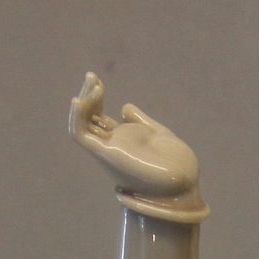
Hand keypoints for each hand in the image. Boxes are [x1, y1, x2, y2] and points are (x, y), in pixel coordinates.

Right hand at [69, 71, 201, 204]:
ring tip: (94, 83)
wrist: (181, 181)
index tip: (98, 82)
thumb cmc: (176, 164)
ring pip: (81, 126)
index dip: (95, 99)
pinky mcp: (106, 153)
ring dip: (82, 104)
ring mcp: (108, 150)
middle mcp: (113, 146)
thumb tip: (124, 107)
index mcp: (125, 141)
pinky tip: (80, 100)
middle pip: (89, 120)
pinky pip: (81, 135)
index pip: (100, 119)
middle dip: (87, 96)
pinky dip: (77, 117)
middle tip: (92, 76)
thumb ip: (140, 122)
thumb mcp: (158, 135)